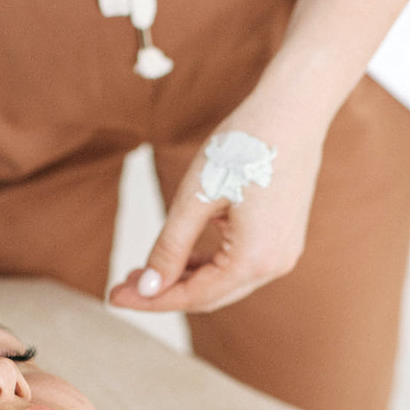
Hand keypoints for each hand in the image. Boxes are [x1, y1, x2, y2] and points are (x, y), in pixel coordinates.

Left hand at [109, 102, 324, 313]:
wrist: (294, 110)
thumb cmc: (246, 144)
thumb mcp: (196, 196)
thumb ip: (170, 247)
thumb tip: (148, 288)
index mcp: (255, 259)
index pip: (193, 296)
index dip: (150, 299)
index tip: (115, 296)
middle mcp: (275, 265)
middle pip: (209, 296)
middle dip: (164, 293)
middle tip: (121, 286)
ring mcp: (283, 253)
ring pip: (224, 284)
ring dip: (185, 279)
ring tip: (145, 271)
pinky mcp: (283, 239)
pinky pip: (239, 265)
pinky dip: (208, 265)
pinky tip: (182, 256)